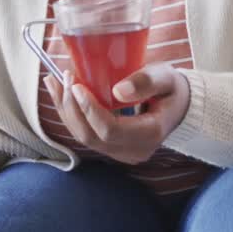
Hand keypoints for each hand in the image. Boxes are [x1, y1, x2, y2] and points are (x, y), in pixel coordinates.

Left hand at [45, 64, 190, 164]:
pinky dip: (71, 114)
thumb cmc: (171, 89)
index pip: (111, 129)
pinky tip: (61, 93)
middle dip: (72, 108)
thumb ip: (146, 81)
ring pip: (83, 137)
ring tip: (54, 82)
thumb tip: (118, 91)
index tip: (76, 85)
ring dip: (65, 110)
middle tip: (63, 78)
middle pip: (91, 136)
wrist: (178, 106)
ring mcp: (122, 153)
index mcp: (150, 134)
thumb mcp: (166, 78)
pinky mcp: (111, 149)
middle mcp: (134, 150)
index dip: (89, 109)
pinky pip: (85, 134)